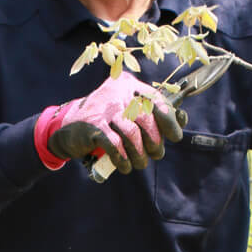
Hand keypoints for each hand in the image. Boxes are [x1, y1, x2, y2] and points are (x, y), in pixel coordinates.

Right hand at [35, 72, 184, 173]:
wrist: (68, 127)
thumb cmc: (107, 121)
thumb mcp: (129, 111)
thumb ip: (154, 113)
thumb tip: (182, 119)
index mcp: (129, 85)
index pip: (156, 99)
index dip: (169, 120)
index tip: (175, 137)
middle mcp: (117, 92)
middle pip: (146, 119)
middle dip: (155, 141)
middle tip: (156, 154)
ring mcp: (104, 108)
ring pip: (132, 134)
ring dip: (139, 154)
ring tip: (140, 163)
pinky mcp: (93, 125)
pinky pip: (115, 145)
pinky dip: (123, 159)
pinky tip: (125, 166)